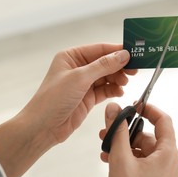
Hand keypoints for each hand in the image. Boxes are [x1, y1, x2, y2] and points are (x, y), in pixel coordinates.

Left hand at [0, 43, 135, 176]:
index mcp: (71, 57)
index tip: (134, 53)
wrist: (43, 127)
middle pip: (105, 63)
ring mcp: (82, 84)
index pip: (99, 49)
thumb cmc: (53, 99)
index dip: (117, 51)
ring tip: (125, 82)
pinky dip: (113, 90)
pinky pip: (105, 90)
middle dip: (120, 66)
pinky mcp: (87, 98)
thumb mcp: (79, 78)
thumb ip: (103, 66)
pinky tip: (119, 92)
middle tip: (134, 70)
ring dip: (117, 78)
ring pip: (106, 77)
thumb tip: (123, 55)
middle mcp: (77, 68)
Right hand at [99, 103, 177, 176]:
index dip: (148, 109)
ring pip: (144, 150)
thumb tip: (115, 109)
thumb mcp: (120, 158)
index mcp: (168, 155)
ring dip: (124, 146)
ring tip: (105, 148)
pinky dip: (128, 158)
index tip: (134, 105)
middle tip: (109, 129)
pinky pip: (143, 163)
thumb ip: (117, 130)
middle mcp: (170, 164)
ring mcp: (164, 175)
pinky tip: (110, 160)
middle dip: (127, 132)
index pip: (164, 121)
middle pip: (149, 137)